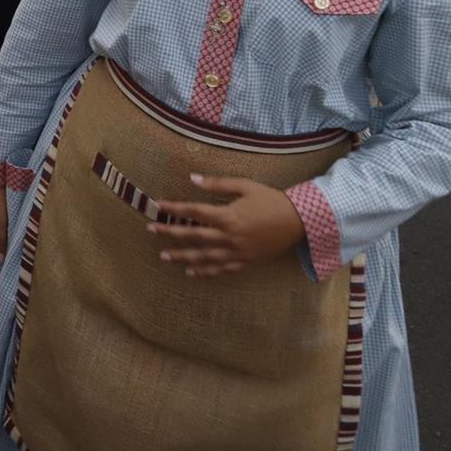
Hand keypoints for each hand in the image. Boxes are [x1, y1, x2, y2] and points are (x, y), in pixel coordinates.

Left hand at [146, 174, 306, 276]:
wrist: (299, 221)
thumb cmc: (271, 199)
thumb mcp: (245, 186)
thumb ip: (218, 184)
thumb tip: (193, 178)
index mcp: (228, 215)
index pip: (193, 211)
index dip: (174, 208)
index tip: (158, 205)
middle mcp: (229, 236)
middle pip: (193, 235)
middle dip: (170, 232)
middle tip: (151, 230)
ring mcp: (237, 251)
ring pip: (204, 256)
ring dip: (182, 256)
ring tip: (164, 256)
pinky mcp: (246, 261)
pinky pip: (221, 269)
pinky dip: (205, 272)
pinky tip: (191, 272)